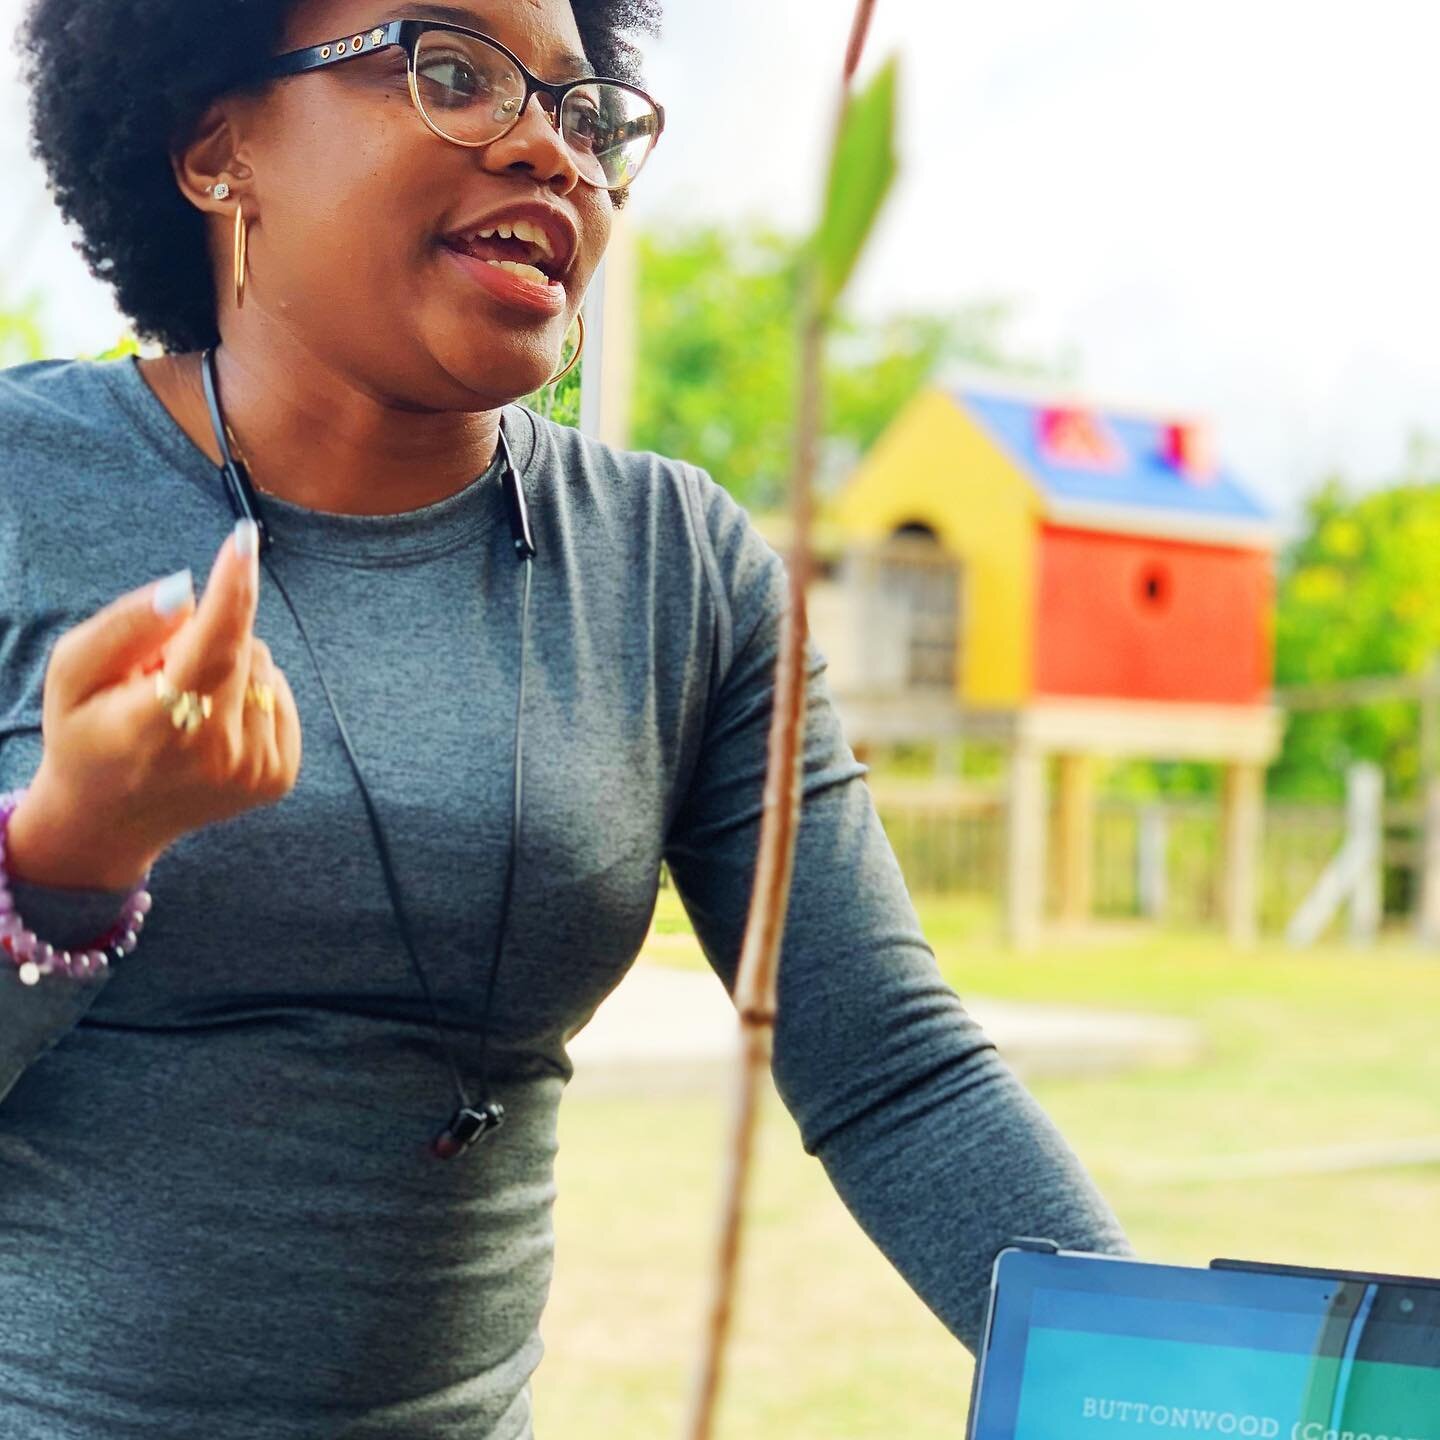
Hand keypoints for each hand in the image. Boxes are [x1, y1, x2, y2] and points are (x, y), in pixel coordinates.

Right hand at [7, 521, 302, 890]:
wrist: (110, 820)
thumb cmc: (85, 734)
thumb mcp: (73, 673)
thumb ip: (125, 626)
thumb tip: (187, 590)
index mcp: (163, 728)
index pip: (213, 647)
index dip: (232, 590)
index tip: (244, 541)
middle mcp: (220, 755)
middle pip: (242, 644)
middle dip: (205, 640)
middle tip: (159, 679)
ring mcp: (255, 770)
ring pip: (264, 667)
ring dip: (227, 668)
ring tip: (182, 707)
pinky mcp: (279, 776)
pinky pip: (279, 694)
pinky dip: (248, 694)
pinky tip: (211, 724)